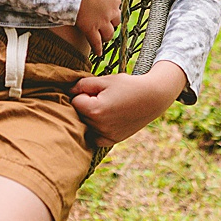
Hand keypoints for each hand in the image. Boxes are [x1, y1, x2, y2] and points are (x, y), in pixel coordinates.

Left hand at [71, 61, 186, 145]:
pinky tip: (104, 121)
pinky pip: (96, 139)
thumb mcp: (104, 80)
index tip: (95, 90)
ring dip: (90, 118)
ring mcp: (107, 135)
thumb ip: (82, 84)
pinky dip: (96, 131)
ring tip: (106, 108)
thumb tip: (68, 91)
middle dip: (85, 105)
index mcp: (95, 110)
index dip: (82, 93)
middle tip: (102, 98)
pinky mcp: (114, 140)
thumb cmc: (128, 86)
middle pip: (79, 115)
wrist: (153, 97)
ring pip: (87, 126)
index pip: (74, 101)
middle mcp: (100, 126)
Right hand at [74, 0, 120, 55]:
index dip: (112, 8)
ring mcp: (102, 20)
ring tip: (103, 38)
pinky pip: (96, 42)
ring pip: (109, 33)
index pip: (118, 4)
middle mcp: (112, 8)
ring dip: (106, 36)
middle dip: (111, 22)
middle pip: (116, 20)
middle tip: (105, 24)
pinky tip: (98, 53)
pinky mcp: (90, 29)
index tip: (109, 10)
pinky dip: (98, 49)